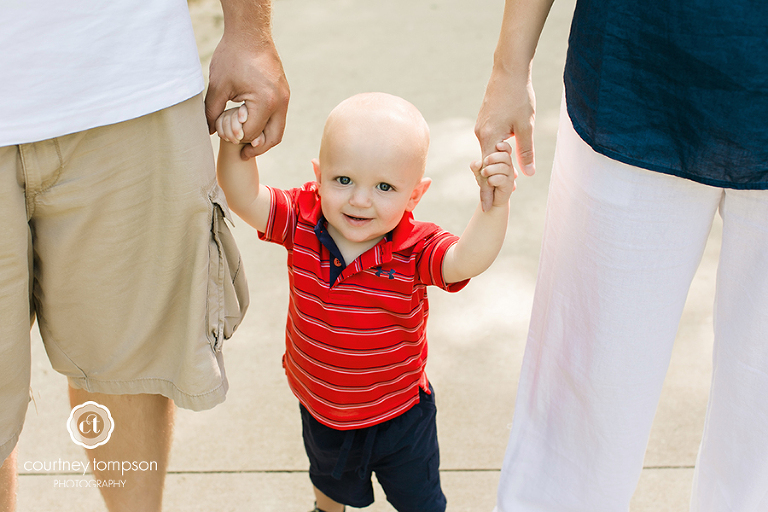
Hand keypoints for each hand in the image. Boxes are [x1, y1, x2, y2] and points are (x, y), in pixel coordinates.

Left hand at [205, 36, 289, 158]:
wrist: (250, 32)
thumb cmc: (233, 56)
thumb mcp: (219, 86)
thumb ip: (212, 112)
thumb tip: (209, 131)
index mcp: (265, 102)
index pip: (251, 133)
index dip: (236, 138)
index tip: (224, 135)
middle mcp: (280, 102)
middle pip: (273, 138)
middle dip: (257, 149)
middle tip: (243, 154)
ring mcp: (285, 97)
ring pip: (278, 129)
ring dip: (264, 138)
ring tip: (248, 143)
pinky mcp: (284, 92)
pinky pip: (278, 117)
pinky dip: (267, 125)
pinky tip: (252, 124)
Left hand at [470, 141, 515, 207]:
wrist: (490, 199)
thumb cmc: (485, 181)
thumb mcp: (478, 172)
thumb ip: (475, 166)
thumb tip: (478, 163)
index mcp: (503, 160)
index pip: (507, 149)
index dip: (504, 146)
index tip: (497, 145)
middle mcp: (508, 166)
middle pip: (506, 156)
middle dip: (493, 157)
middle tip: (485, 162)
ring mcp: (509, 176)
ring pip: (504, 167)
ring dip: (491, 169)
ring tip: (484, 173)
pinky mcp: (508, 185)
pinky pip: (502, 179)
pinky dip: (493, 179)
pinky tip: (489, 182)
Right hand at [475, 66, 535, 210]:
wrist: (508, 70)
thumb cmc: (519, 96)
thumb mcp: (526, 126)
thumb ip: (526, 151)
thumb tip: (527, 174)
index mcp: (489, 138)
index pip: (487, 172)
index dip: (487, 191)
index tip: (487, 206)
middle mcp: (481, 134)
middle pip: (485, 165)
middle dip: (491, 182)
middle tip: (496, 200)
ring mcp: (481, 126)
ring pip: (487, 152)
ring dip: (495, 167)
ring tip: (503, 182)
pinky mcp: (484, 120)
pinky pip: (488, 142)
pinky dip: (494, 153)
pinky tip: (503, 158)